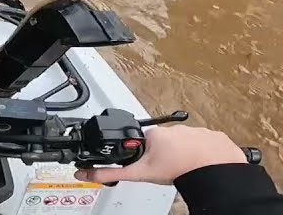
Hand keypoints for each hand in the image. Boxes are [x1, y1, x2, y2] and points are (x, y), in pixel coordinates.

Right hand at [75, 125, 247, 185]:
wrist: (214, 174)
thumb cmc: (179, 170)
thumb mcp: (141, 174)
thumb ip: (112, 173)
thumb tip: (86, 174)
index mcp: (156, 134)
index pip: (146, 142)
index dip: (148, 155)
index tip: (154, 165)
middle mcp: (176, 129)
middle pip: (166, 142)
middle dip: (167, 155)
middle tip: (170, 168)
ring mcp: (198, 132)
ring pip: (188, 144)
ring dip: (187, 154)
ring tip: (187, 168)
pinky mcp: (216, 137)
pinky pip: (209, 144)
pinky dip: (207, 154)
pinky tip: (204, 164)